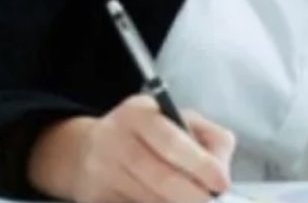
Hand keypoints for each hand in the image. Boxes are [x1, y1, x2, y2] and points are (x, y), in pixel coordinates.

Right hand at [27, 95, 235, 202]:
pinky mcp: (96, 199)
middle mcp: (116, 141)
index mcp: (138, 114)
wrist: (85, 150)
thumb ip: (206, 137)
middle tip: (211, 202)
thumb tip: (223, 169)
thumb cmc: (144, 133)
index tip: (222, 182)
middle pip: (161, 177)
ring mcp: (102, 173)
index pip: (171, 141)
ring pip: (149, 199)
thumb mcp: (173, 119)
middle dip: (192, 195)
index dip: (200, 164)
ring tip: (193, 200)